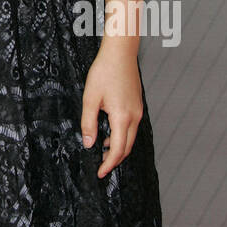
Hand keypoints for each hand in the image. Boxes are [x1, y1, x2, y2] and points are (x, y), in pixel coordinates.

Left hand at [80, 48, 142, 178]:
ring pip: (130, 138)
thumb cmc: (104, 71)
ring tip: (102, 149)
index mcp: (122, 117)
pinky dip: (122, 135)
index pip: (118, 150)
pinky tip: (109, 132)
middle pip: (127, 147)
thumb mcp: (90, 98)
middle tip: (100, 165)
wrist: (120, 53)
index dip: (108, 164)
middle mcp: (134, 117)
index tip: (100, 173)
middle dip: (114, 159)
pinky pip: (131, 127)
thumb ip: (89, 123)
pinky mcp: (137, 105)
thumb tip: (89, 144)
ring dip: (118, 147)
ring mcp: (138, 111)